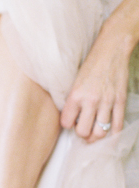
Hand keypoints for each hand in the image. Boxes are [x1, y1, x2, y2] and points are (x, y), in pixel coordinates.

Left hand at [60, 21, 131, 142]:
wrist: (111, 50)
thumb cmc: (91, 64)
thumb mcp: (75, 81)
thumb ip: (73, 100)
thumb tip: (72, 118)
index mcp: (76, 95)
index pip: (66, 123)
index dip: (67, 125)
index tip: (70, 122)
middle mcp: (91, 100)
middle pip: (83, 132)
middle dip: (81, 134)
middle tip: (82, 130)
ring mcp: (107, 102)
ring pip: (100, 132)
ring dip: (95, 137)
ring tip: (93, 134)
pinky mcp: (120, 101)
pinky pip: (117, 126)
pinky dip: (112, 135)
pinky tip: (108, 136)